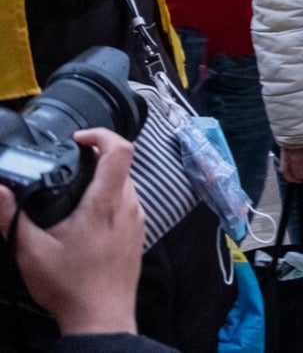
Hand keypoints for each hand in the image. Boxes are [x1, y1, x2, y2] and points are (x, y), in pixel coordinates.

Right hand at [0, 129, 142, 335]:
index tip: (79, 139)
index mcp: (105, 204)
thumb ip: (12, 217)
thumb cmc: (70, 287)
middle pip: (121, 165)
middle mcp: (128, 207)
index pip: (120, 151)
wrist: (101, 318)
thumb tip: (0, 190)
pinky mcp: (138, 234)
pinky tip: (86, 216)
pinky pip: (128, 204)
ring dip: (103, 180)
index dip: (101, 135)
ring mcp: (137, 220)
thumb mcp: (29, 251)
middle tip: (69, 164)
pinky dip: (110, 199)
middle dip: (96, 158)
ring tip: (74, 190)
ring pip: (126, 184)